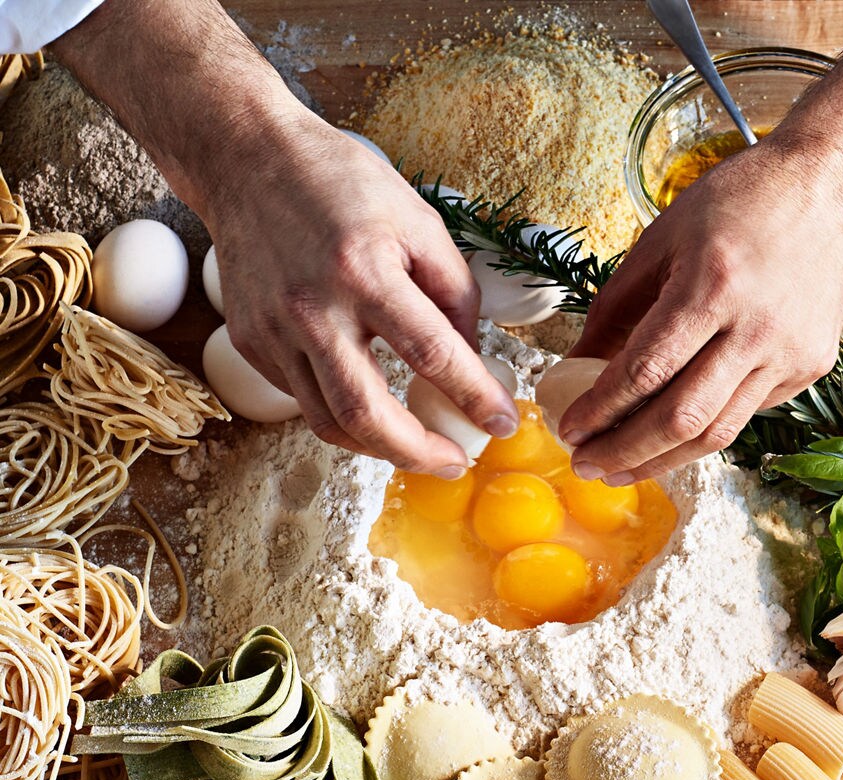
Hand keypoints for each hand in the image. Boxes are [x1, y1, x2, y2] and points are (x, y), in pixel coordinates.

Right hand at [210, 110, 516, 471]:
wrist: (246, 159)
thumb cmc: (341, 184)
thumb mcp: (418, 221)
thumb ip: (454, 293)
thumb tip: (472, 360)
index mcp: (365, 270)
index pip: (432, 354)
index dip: (475, 397)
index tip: (502, 423)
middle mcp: (313, 308)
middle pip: (368, 414)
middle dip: (419, 454)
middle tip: (454, 464)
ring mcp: (274, 330)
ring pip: (329, 423)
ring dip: (380, 449)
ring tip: (416, 449)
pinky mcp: (250, 343)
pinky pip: (303, 400)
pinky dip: (343, 416)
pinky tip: (371, 407)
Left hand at [562, 136, 842, 484]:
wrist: (828, 189)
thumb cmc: (738, 203)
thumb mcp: (661, 239)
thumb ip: (615, 307)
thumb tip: (574, 365)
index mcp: (712, 286)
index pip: (644, 371)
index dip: (601, 410)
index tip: (569, 430)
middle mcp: (755, 328)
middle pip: (680, 418)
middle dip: (624, 451)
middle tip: (586, 464)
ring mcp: (788, 354)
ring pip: (716, 433)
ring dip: (661, 460)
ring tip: (621, 470)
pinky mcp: (809, 368)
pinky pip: (745, 414)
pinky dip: (702, 430)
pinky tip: (672, 432)